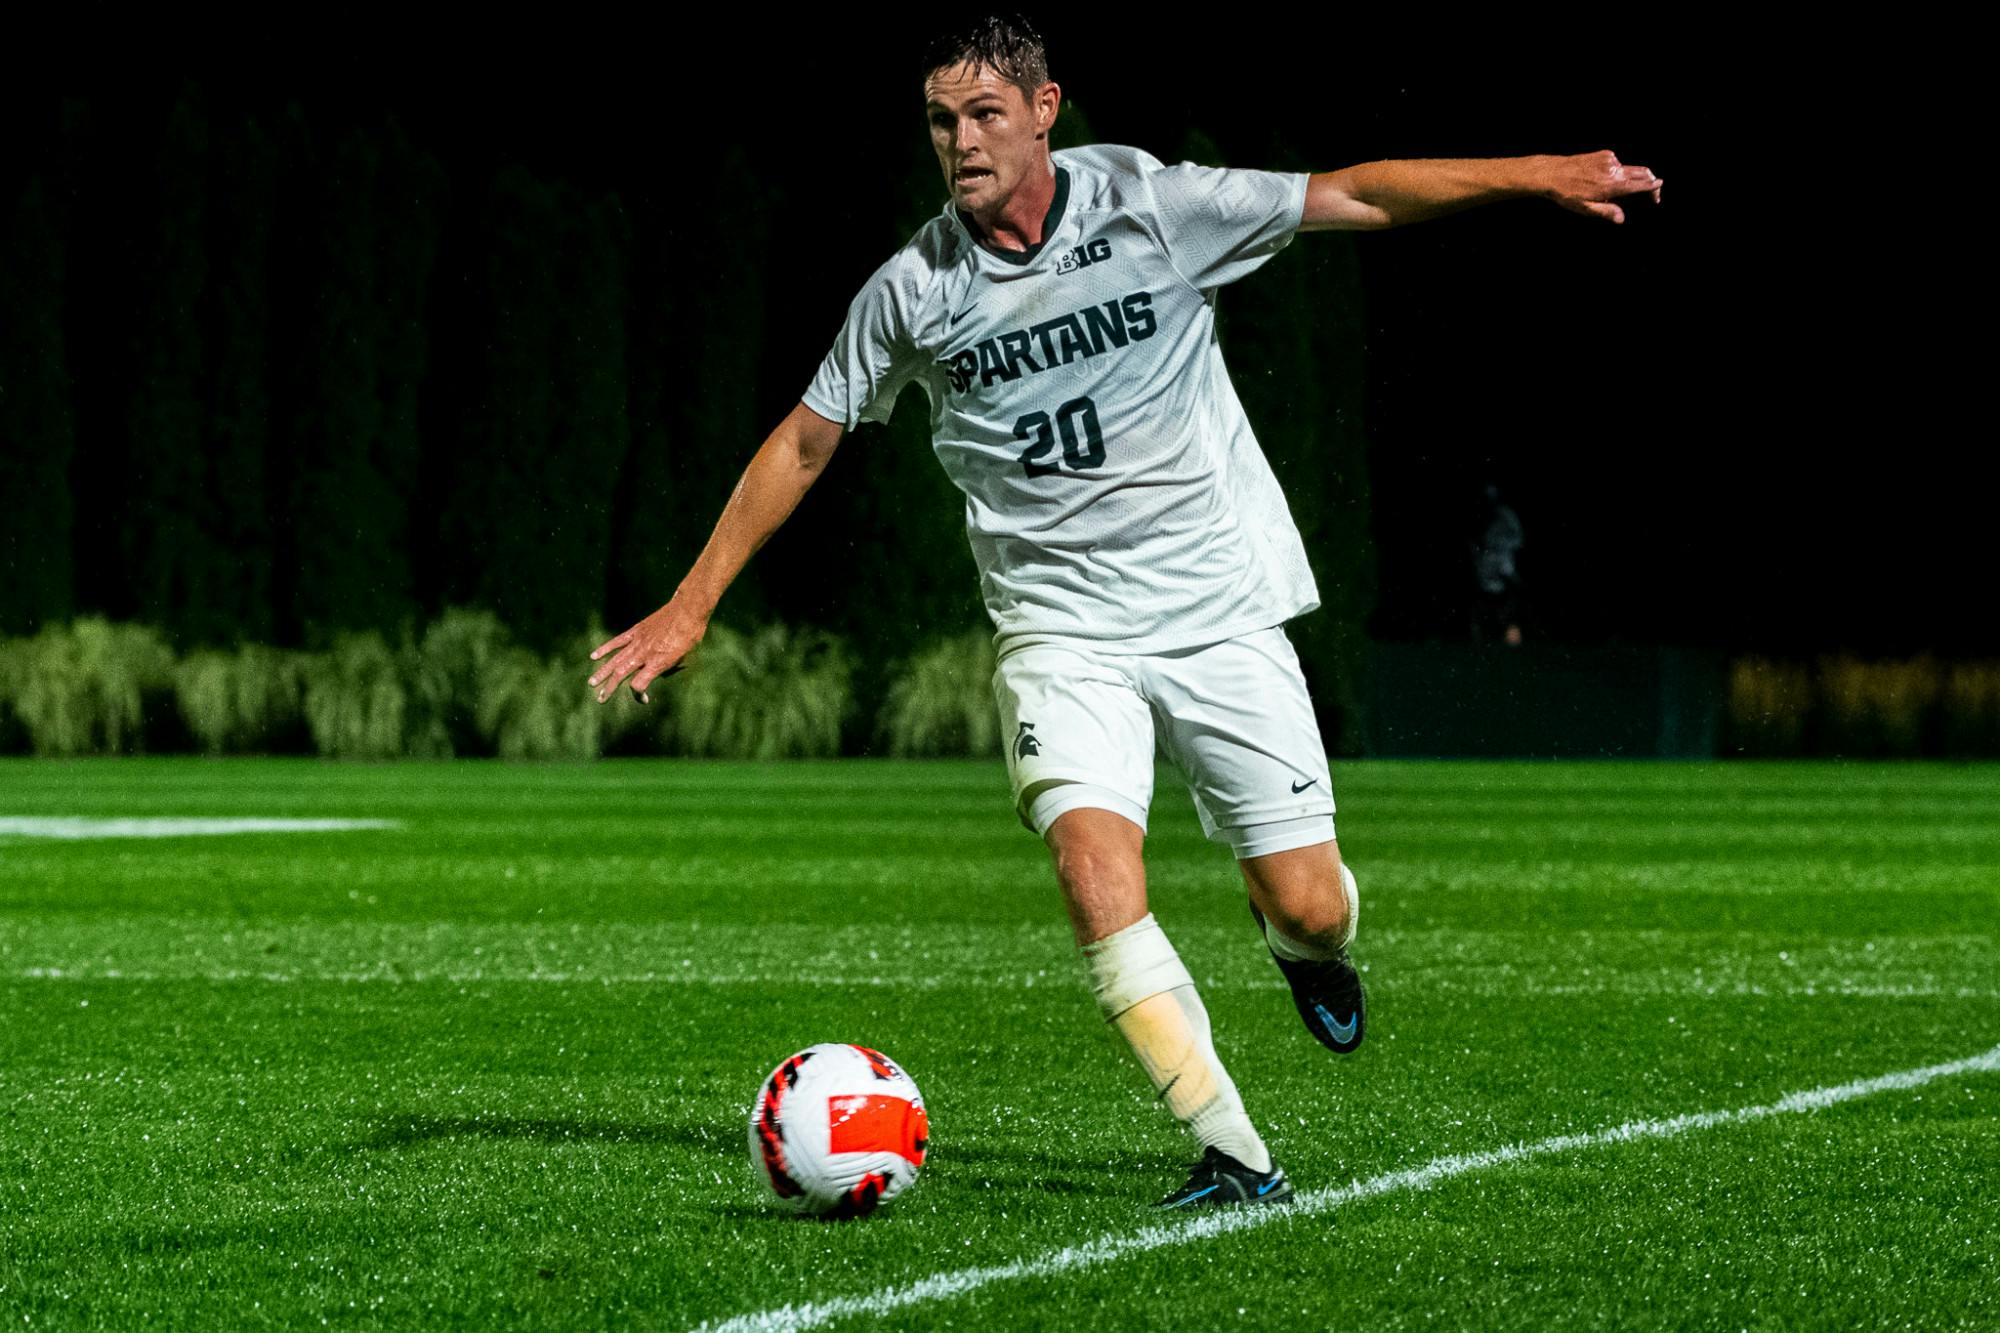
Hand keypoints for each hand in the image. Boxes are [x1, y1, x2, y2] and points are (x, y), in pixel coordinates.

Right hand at [587, 602, 704, 702]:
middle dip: (609, 688)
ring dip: (602, 672)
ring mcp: (638, 642)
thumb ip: (671, 670)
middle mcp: (644, 654)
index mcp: (657, 663)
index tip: (643, 699)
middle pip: (621, 674)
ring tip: (592, 683)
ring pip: (615, 659)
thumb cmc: (691, 636)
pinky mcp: (636, 631)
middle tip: (601, 699)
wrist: (687, 610)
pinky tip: (594, 657)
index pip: (638, 685)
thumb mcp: (686, 660)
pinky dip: (605, 649)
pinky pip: (617, 642)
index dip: (638, 695)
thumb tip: (661, 674)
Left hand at [1543, 150, 1661, 223]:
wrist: (1552, 172)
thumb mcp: (1585, 209)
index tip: (1659, 186)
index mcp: (1610, 186)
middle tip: (1654, 189)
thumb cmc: (1567, 194)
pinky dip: (1616, 171)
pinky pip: (1617, 163)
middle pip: (1642, 172)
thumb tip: (1622, 218)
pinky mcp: (1604, 154)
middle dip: (1651, 180)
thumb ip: (1606, 212)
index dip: (1652, 186)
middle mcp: (1613, 170)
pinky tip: (1600, 179)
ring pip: (1629, 169)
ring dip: (1628, 178)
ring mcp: (1609, 160)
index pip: (1638, 185)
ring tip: (1610, 190)